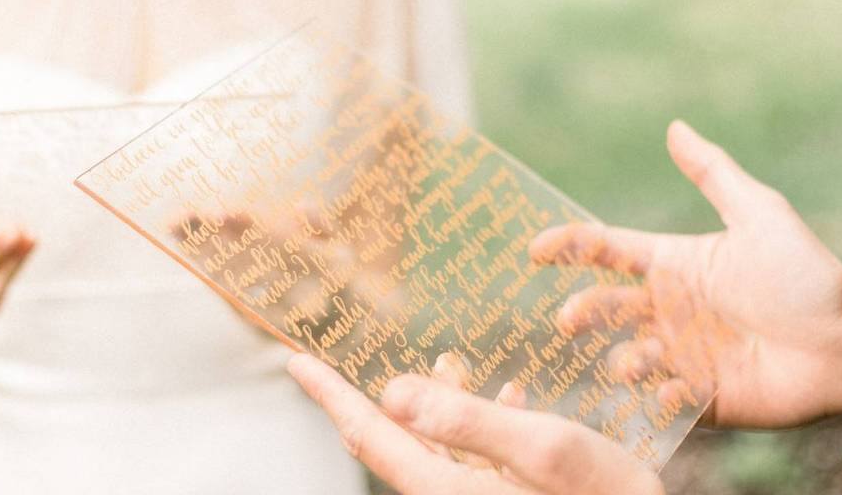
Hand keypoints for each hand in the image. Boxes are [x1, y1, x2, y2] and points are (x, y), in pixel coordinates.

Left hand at [288, 353, 664, 494]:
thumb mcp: (544, 449)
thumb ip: (468, 420)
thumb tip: (394, 393)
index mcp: (445, 484)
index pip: (369, 434)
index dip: (330, 396)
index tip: (297, 361)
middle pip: (393, 439)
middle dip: (375, 394)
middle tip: (349, 359)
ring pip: (438, 442)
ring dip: (438, 400)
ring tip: (447, 361)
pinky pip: (477, 455)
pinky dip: (483, 421)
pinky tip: (511, 394)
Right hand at [529, 120, 841, 428]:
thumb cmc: (805, 276)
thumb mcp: (759, 215)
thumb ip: (713, 173)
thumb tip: (674, 126)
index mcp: (672, 265)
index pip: (609, 251)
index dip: (570, 247)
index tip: (534, 250)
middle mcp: (667, 309)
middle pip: (605, 308)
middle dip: (582, 313)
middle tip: (570, 320)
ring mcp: (681, 354)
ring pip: (627, 356)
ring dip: (623, 359)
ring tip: (637, 362)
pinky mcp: (699, 396)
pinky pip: (664, 400)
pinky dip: (659, 399)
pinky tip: (674, 391)